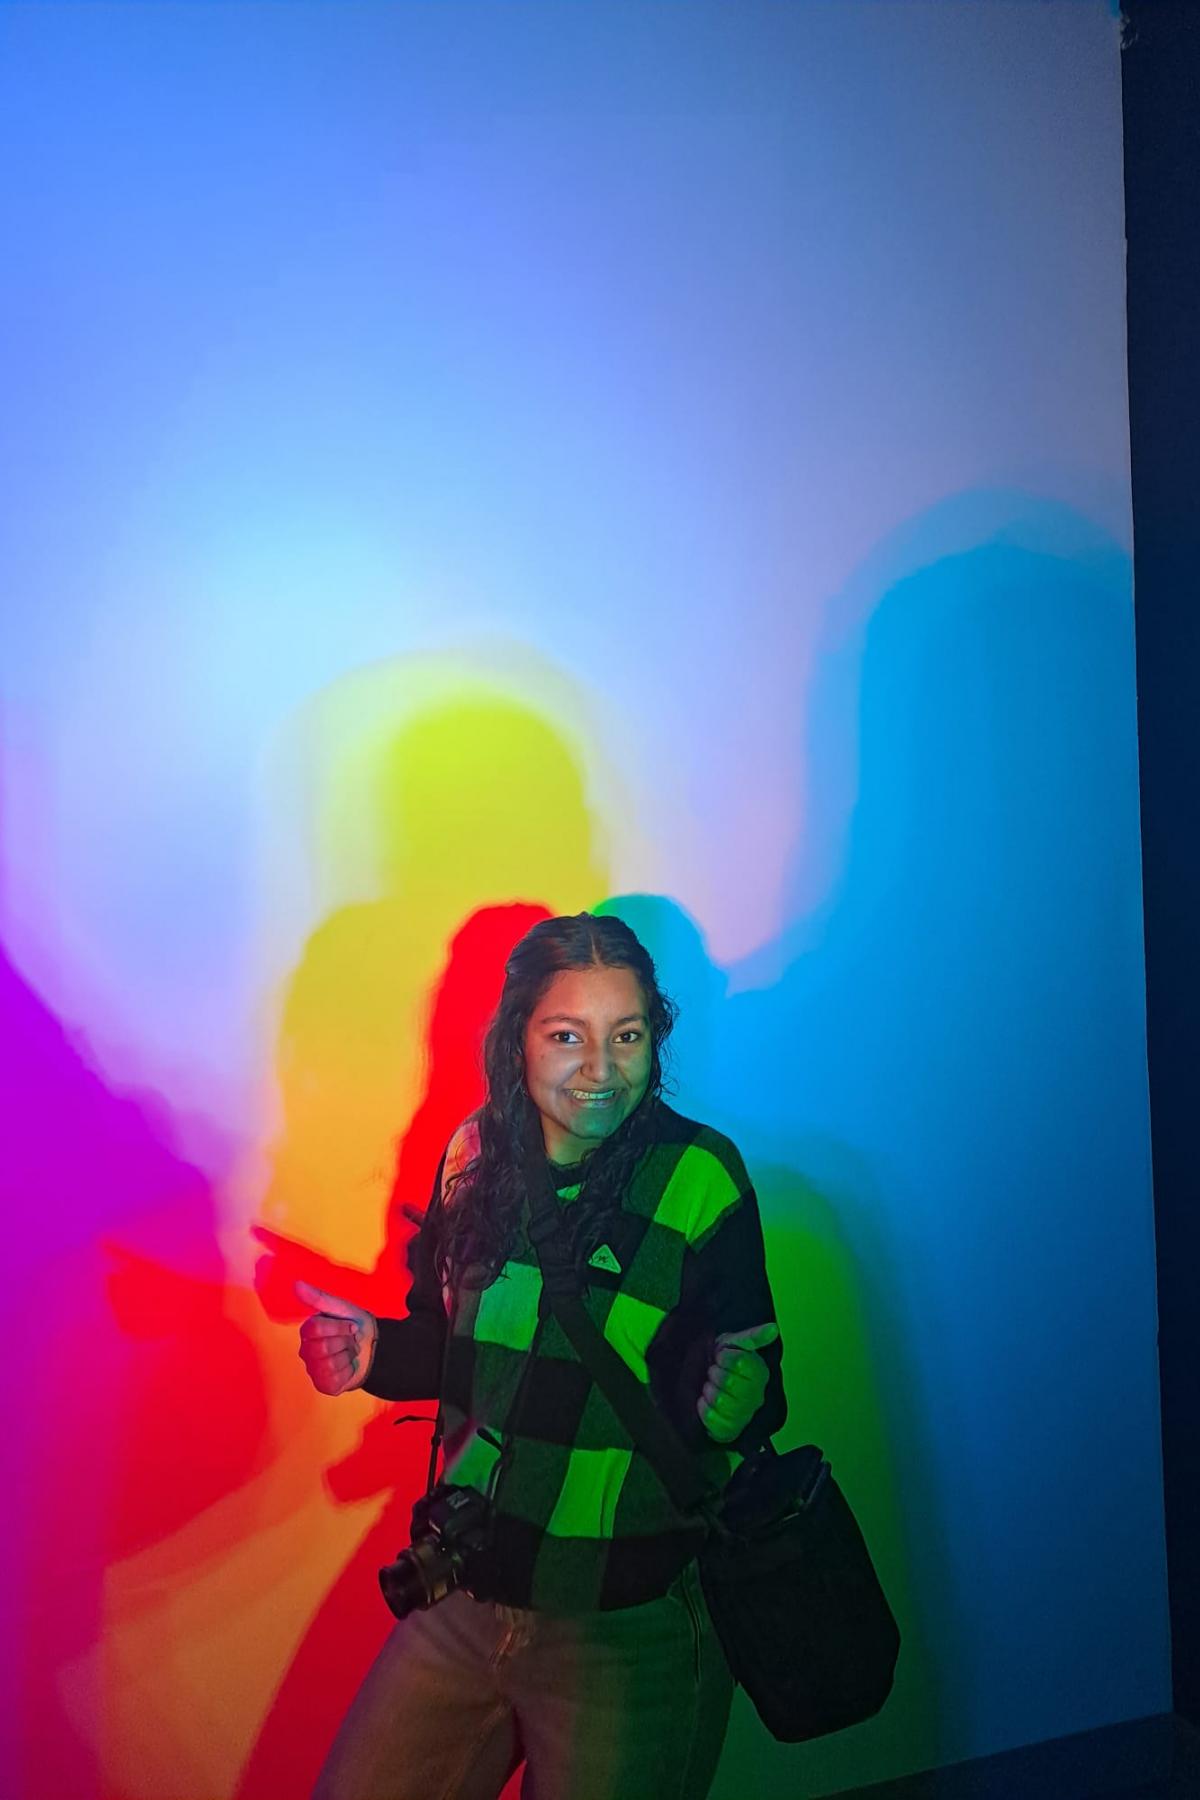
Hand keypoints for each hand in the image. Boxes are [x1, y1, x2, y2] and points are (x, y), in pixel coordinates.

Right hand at [296, 1281, 378, 1395]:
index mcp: (308, 1330)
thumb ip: (318, 1297)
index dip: (338, 1327)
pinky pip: (334, 1379)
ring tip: (351, 1352)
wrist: (373, 1346)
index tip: (352, 1325)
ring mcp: (313, 1369)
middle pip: (322, 1347)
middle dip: (345, 1342)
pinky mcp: (323, 1384)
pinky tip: (350, 1366)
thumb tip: (296, 1284)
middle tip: (352, 1340)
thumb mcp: (340, 1307)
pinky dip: (348, 1371)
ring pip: (328, 1364)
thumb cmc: (354, 1324)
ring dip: (348, 1356)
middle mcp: (306, 1351)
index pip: (315, 1328)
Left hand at [696, 1322, 778, 1443]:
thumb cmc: (725, 1362)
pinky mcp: (729, 1429)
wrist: (713, 1387)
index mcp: (760, 1373)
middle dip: (714, 1373)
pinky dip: (703, 1406)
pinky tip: (706, 1401)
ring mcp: (744, 1415)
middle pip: (728, 1382)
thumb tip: (774, 1328)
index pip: (739, 1362)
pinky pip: (710, 1417)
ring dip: (708, 1390)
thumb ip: (754, 1336)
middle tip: (714, 1372)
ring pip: (719, 1400)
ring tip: (710, 1386)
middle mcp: (756, 1396)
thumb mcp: (736, 1343)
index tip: (721, 1357)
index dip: (724, 1357)